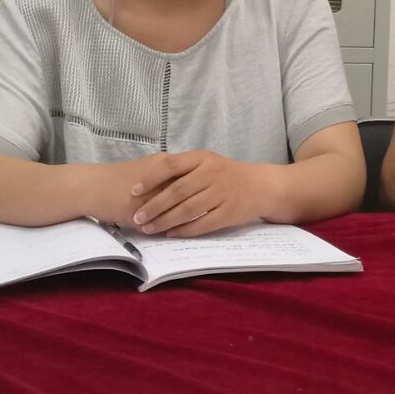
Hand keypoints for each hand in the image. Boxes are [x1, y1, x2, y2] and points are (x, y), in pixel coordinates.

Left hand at [128, 150, 277, 236]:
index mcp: (202, 158)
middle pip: (177, 191)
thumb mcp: (206, 162)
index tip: (133, 191)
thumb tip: (148, 181)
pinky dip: (184, 230)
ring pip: (187, 210)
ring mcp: (221, 193)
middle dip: (154, 206)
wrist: (261, 186)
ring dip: (165, 221)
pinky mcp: (229, 212)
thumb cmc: (226, 174)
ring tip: (150, 228)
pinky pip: (202, 224)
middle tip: (137, 217)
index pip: (171, 166)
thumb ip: (182, 169)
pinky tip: (171, 234)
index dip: (150, 179)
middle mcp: (211, 174)